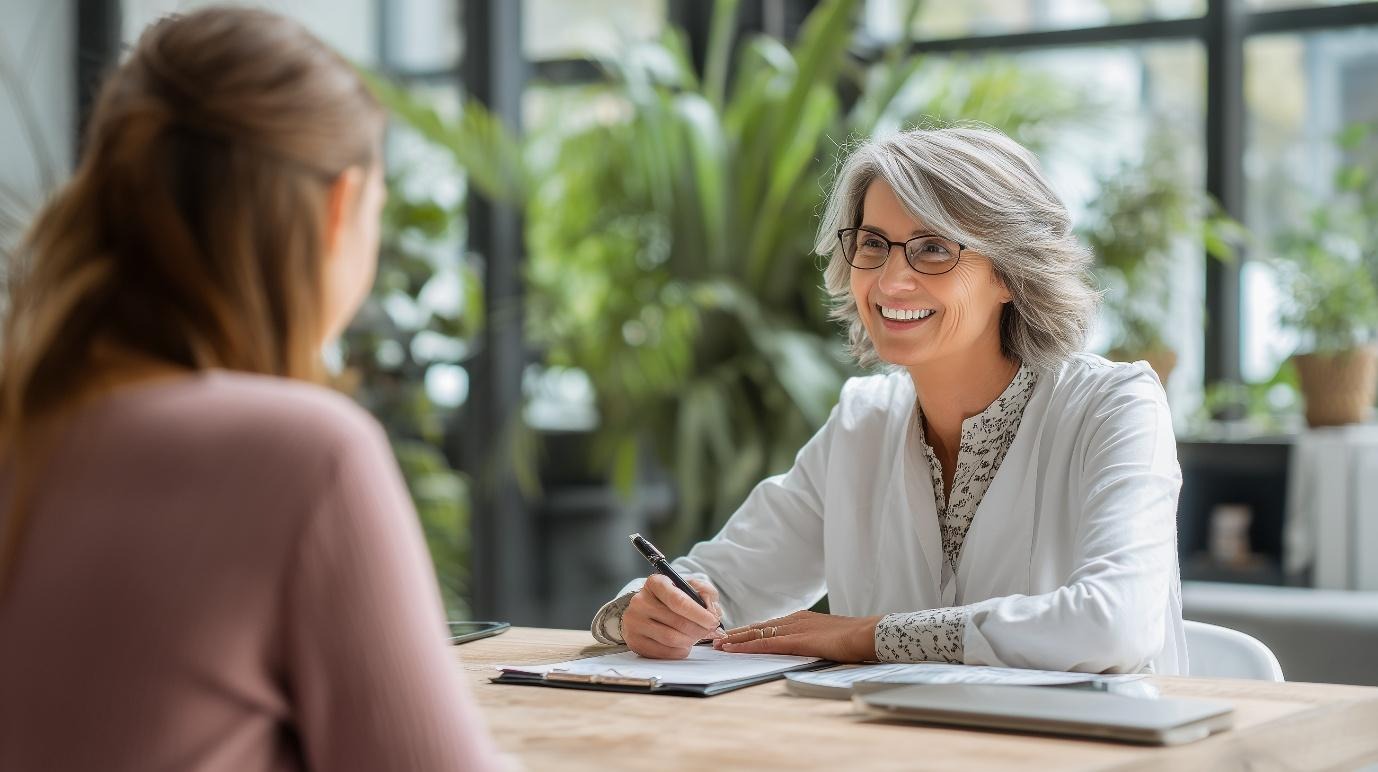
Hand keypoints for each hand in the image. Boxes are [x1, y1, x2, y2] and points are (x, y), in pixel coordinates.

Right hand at [622, 575, 723, 659]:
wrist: (648, 610)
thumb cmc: (673, 598)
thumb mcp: (690, 587)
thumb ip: (706, 593)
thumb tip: (712, 612)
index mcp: (655, 583)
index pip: (678, 600)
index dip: (699, 614)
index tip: (712, 621)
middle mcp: (640, 601)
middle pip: (677, 622)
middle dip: (699, 629)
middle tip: (708, 631)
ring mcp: (634, 622)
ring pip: (671, 638)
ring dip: (690, 641)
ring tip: (696, 636)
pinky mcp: (634, 641)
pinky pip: (663, 652)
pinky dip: (679, 651)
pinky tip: (684, 644)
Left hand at [712, 610, 880, 662]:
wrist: (867, 634)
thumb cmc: (853, 639)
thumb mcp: (828, 639)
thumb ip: (813, 642)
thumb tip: (804, 649)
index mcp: (801, 619)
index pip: (768, 625)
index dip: (748, 631)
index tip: (732, 636)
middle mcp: (794, 620)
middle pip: (758, 626)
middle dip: (736, 633)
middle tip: (715, 638)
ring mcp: (795, 628)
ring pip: (757, 633)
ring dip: (736, 639)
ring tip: (718, 644)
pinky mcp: (797, 640)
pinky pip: (767, 643)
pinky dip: (748, 646)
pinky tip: (735, 649)